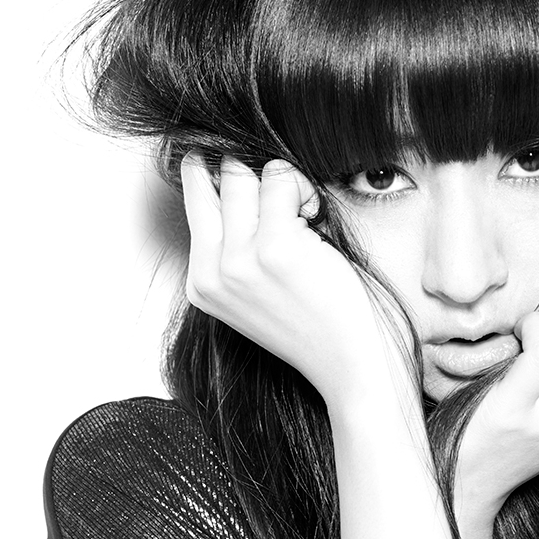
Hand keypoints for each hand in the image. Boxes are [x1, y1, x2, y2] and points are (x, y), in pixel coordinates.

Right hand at [181, 154, 401, 404]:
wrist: (342, 362)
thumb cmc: (310, 320)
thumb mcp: (253, 293)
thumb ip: (233, 248)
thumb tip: (231, 175)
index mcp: (202, 284)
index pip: (196, 200)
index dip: (225, 178)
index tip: (257, 187)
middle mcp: (213, 273)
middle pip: (221, 180)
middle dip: (257, 178)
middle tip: (287, 205)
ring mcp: (240, 261)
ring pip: (247, 175)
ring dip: (283, 183)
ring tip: (303, 211)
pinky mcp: (275, 249)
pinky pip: (281, 180)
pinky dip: (303, 189)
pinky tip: (315, 218)